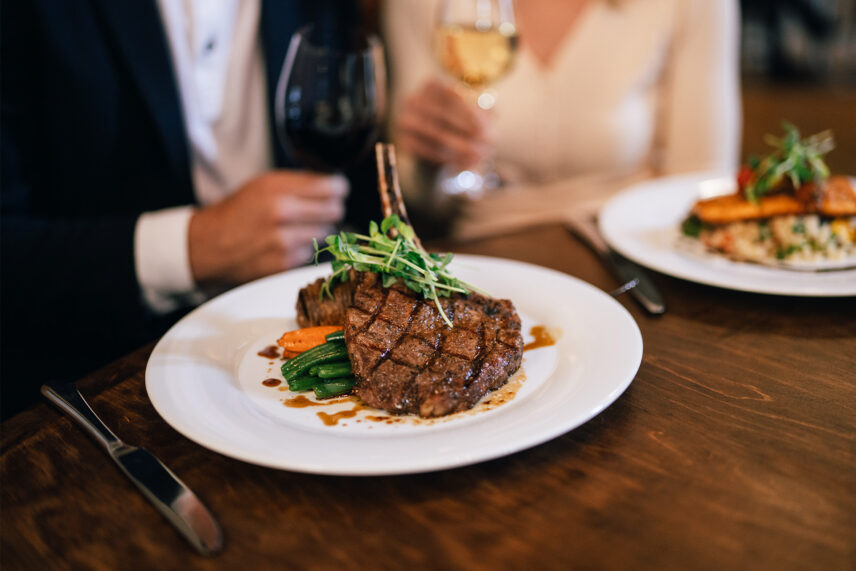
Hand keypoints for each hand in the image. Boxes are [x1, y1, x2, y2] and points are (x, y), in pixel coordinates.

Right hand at [188, 171, 347, 287]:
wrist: (209, 245)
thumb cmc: (238, 212)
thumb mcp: (262, 185)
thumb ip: (297, 183)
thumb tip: (333, 185)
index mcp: (276, 188)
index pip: (330, 186)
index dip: (338, 189)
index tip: (339, 190)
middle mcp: (281, 212)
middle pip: (334, 210)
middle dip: (331, 209)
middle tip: (323, 209)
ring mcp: (284, 241)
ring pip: (326, 233)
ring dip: (318, 230)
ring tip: (298, 227)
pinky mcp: (284, 264)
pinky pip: (311, 253)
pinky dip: (304, 249)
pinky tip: (287, 245)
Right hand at [395, 79, 493, 169]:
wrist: (432, 141)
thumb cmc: (457, 121)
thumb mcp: (473, 110)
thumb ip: (485, 108)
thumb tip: (494, 111)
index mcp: (431, 84)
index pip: (453, 96)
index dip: (472, 114)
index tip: (488, 130)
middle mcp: (413, 99)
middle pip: (444, 117)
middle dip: (468, 134)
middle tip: (487, 148)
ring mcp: (405, 120)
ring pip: (436, 135)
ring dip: (460, 149)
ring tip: (478, 158)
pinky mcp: (404, 141)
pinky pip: (426, 151)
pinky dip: (446, 159)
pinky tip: (462, 165)